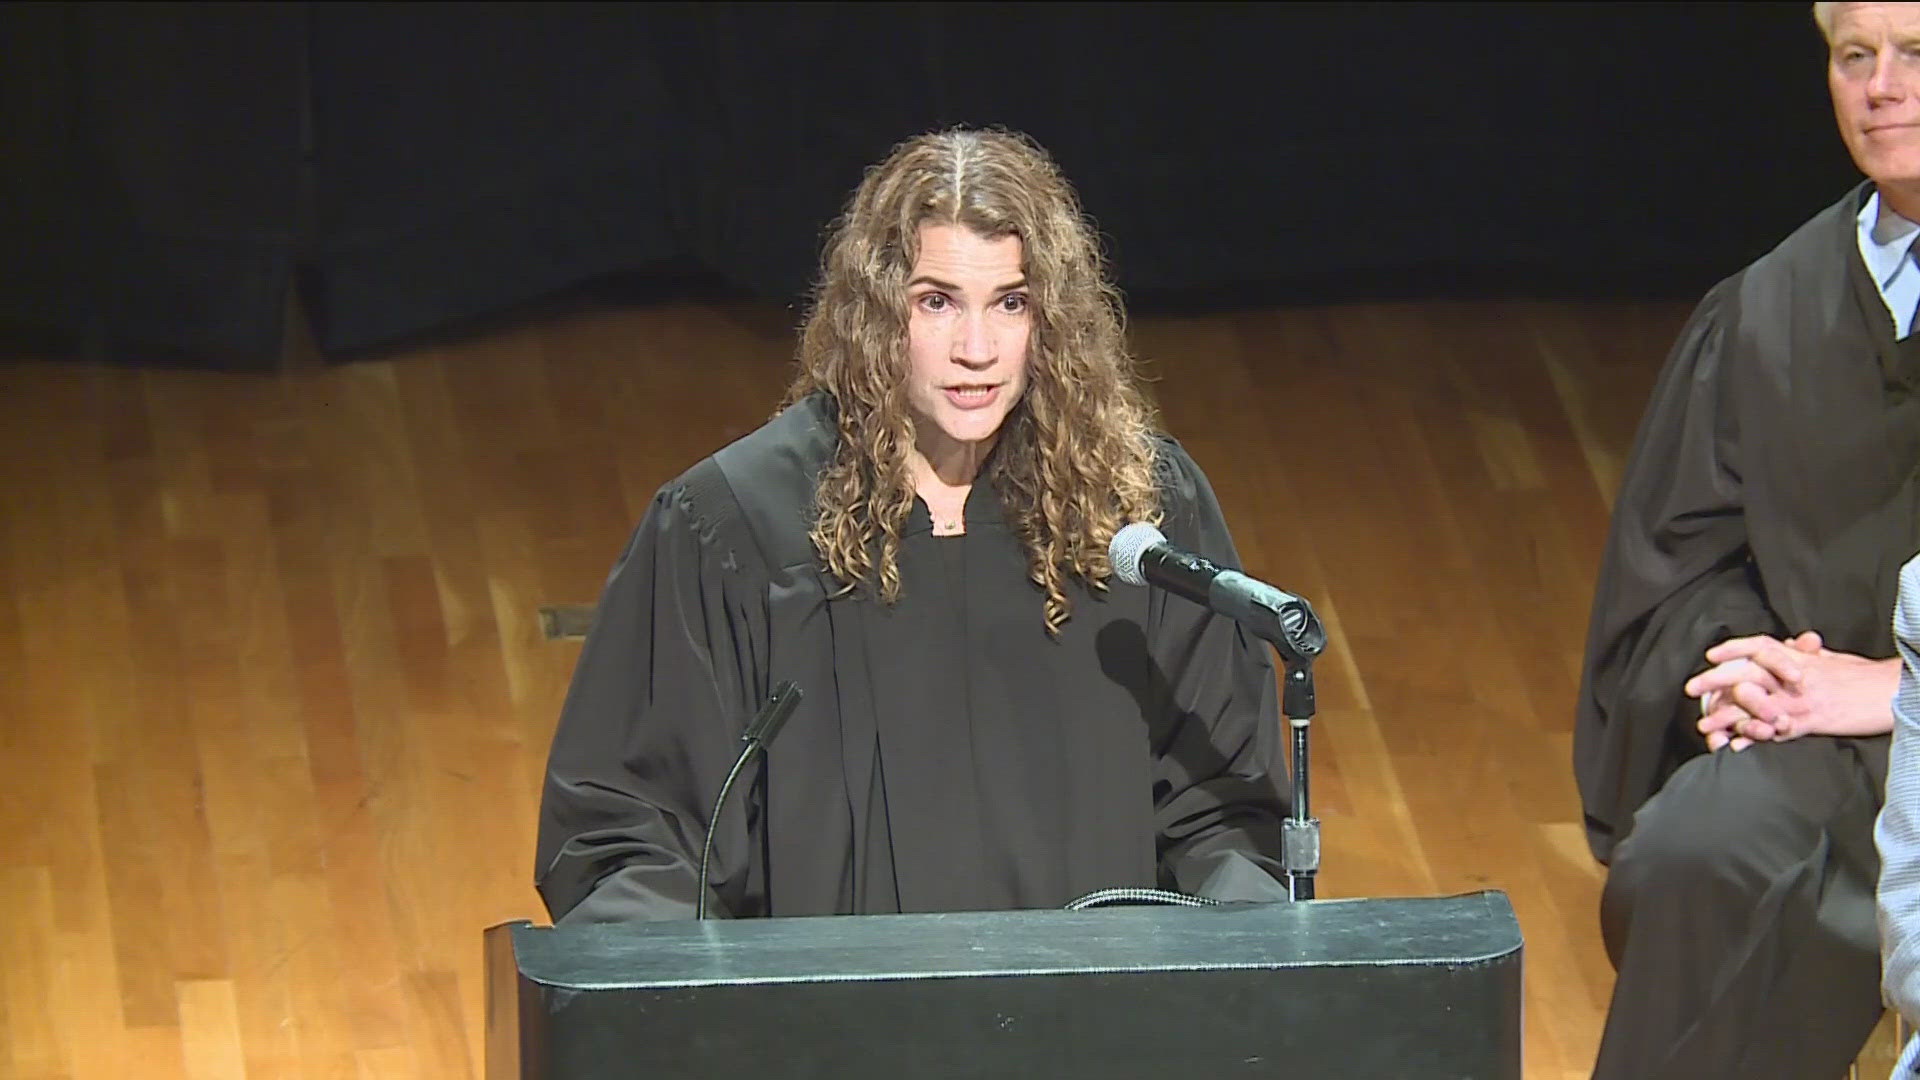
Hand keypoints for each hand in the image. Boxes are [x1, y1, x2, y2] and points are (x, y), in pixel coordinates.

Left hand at [1691, 631, 1897, 745]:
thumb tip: (1795, 643)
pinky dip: (1755, 737)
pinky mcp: (1812, 721)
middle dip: (1716, 680)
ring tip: (1705, 726)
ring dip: (1728, 716)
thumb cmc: (1864, 677)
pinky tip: (1736, 745)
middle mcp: (1796, 675)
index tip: (1710, 655)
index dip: (1734, 648)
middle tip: (1691, 689)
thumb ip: (1808, 654)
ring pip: (1756, 704)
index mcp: (1800, 658)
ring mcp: (1802, 698)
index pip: (1760, 646)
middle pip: (1748, 671)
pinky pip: (1777, 730)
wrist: (1892, 691)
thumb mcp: (1833, 660)